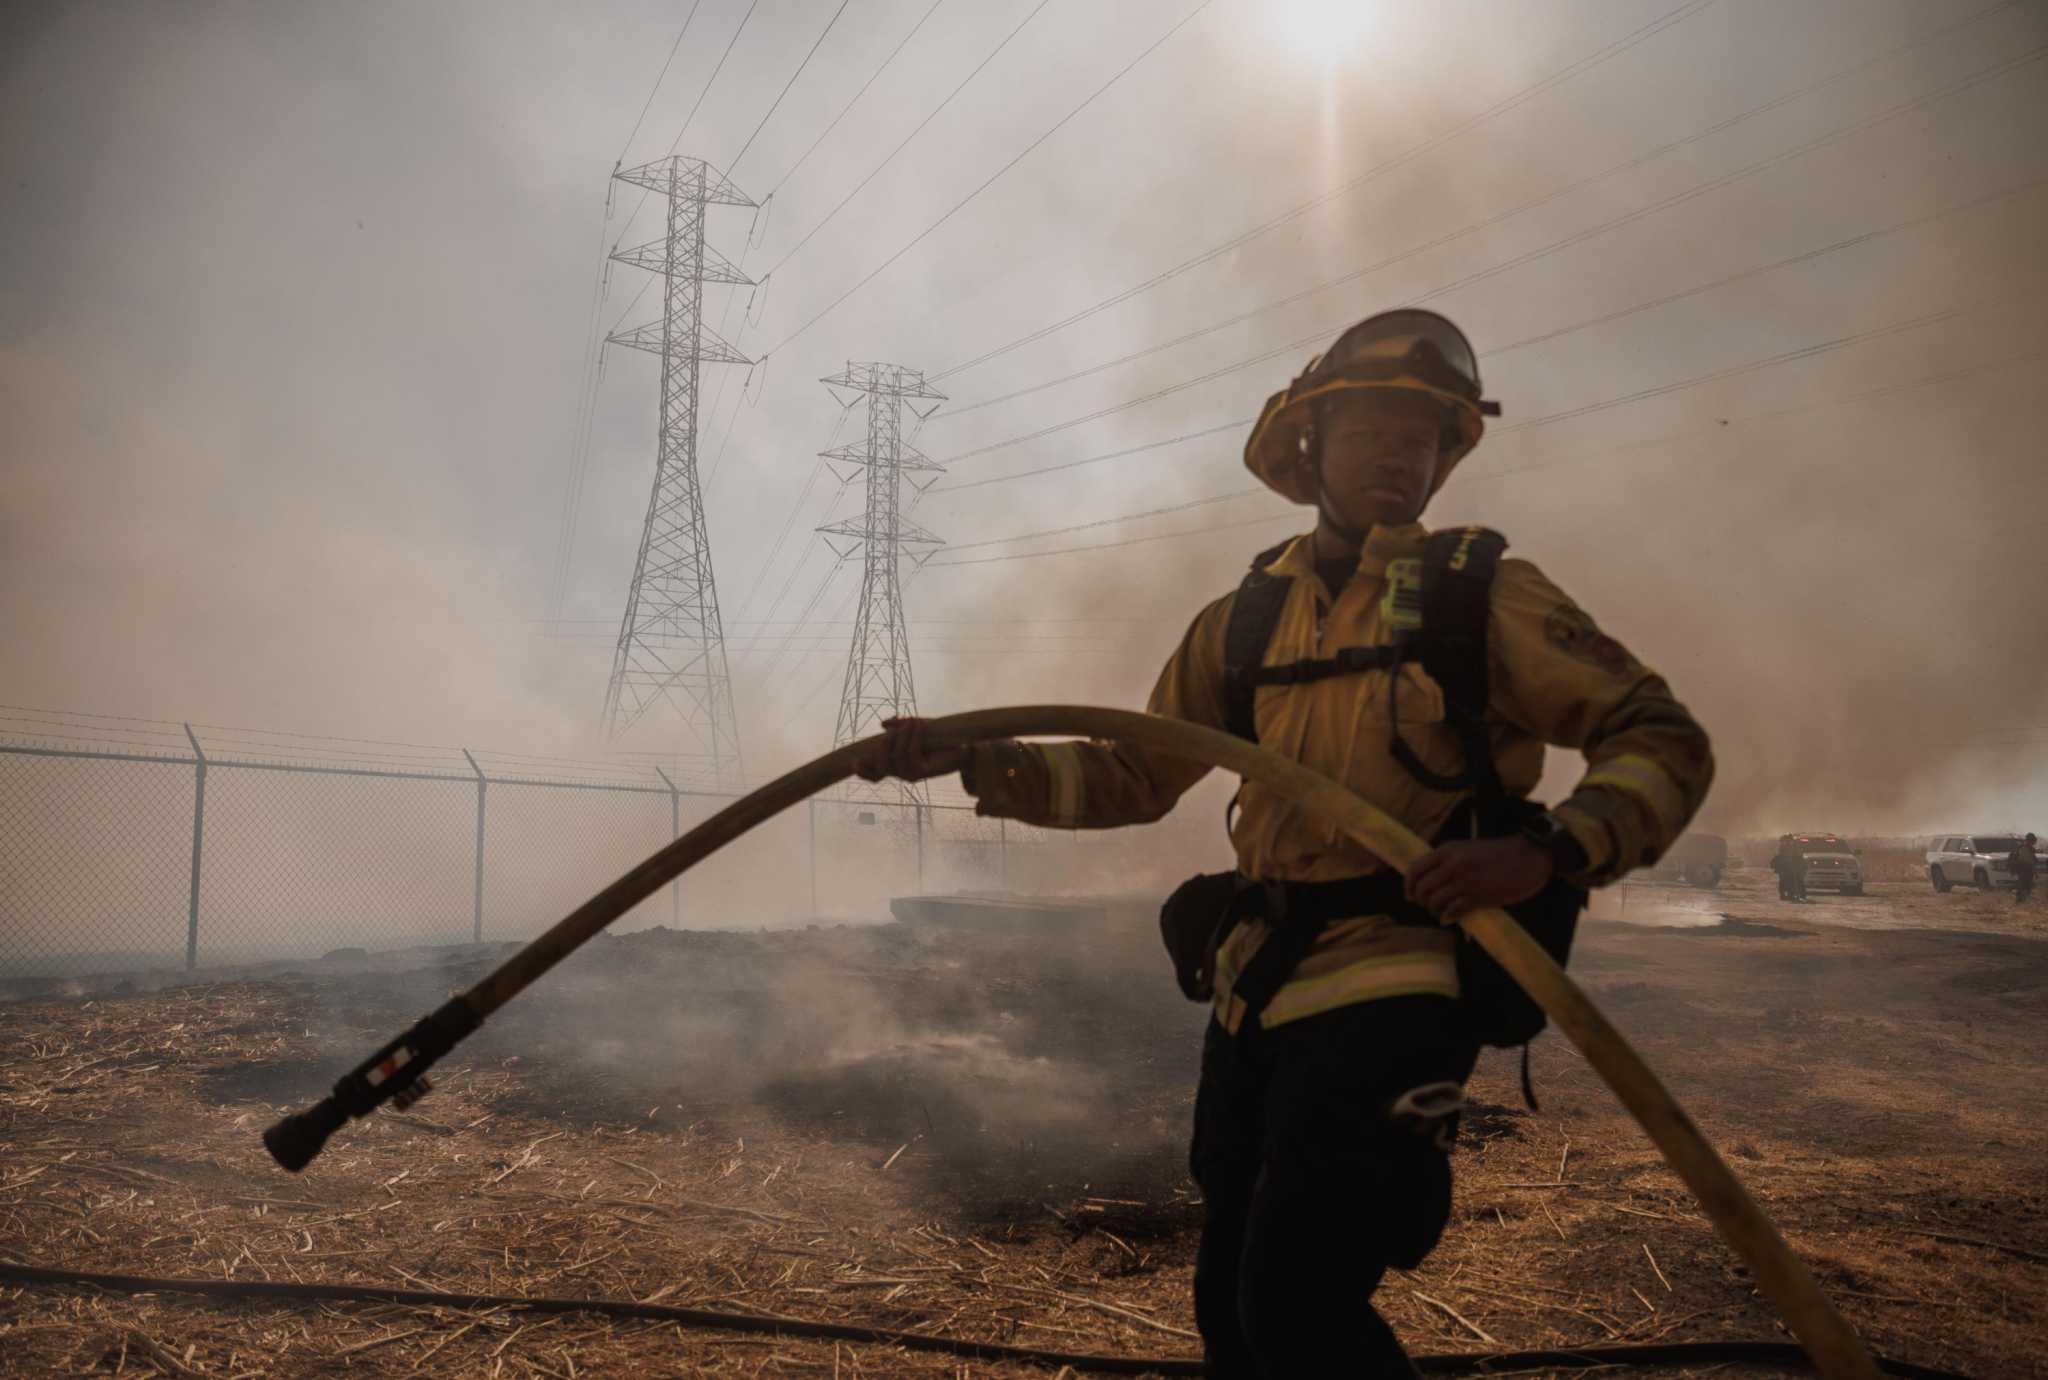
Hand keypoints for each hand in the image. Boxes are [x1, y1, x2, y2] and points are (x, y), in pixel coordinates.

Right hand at [851, 716, 967, 783]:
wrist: (963, 746)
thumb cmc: (937, 739)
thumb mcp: (916, 728)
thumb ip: (899, 725)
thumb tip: (883, 724)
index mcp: (895, 765)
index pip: (875, 774)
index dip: (863, 771)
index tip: (853, 762)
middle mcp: (901, 773)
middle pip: (880, 767)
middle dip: (882, 747)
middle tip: (891, 732)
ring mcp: (912, 775)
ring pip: (897, 757)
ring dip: (902, 738)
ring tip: (912, 723)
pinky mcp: (924, 772)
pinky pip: (911, 754)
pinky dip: (913, 738)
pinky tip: (918, 726)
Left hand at [1406, 837, 1554, 922]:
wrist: (1530, 856)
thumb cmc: (1499, 854)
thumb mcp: (1467, 849)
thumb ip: (1447, 862)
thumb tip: (1429, 881)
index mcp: (1448, 850)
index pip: (1415, 869)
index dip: (1408, 886)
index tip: (1410, 896)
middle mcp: (1453, 864)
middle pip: (1422, 889)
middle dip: (1422, 901)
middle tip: (1430, 906)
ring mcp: (1466, 881)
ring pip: (1435, 902)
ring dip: (1434, 911)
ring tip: (1442, 913)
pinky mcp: (1479, 897)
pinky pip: (1453, 911)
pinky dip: (1447, 917)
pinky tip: (1450, 918)